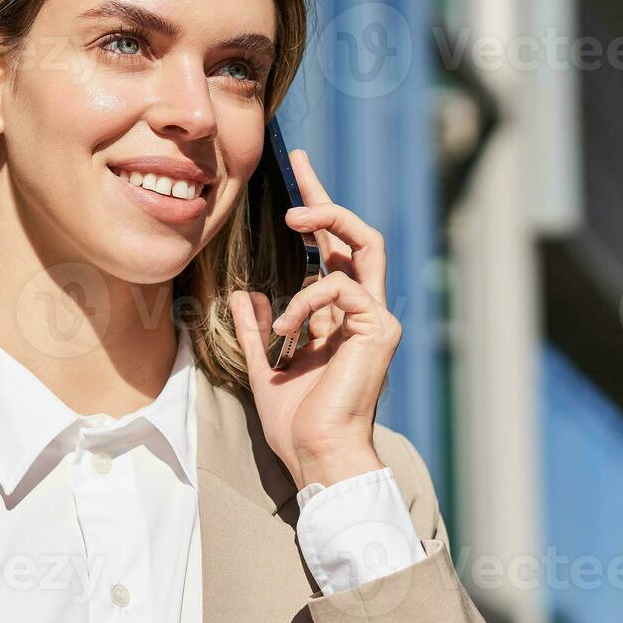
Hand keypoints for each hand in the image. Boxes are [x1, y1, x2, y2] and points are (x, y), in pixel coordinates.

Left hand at [224, 149, 400, 488]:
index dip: (315, 210)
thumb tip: (244, 292)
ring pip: (364, 244)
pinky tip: (285, 327)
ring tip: (291, 218)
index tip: (297, 172)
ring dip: (325, 222)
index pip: (331, 252)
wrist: (318, 455)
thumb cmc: (296, 421)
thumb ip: (256, 326)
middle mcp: (365, 311)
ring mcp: (376, 318)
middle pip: (357, 236)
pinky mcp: (378, 329)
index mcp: (339, 317)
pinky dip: (305, 298)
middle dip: (328, 197)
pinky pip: (341, 288)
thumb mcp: (264, 363)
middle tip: (300, 168)